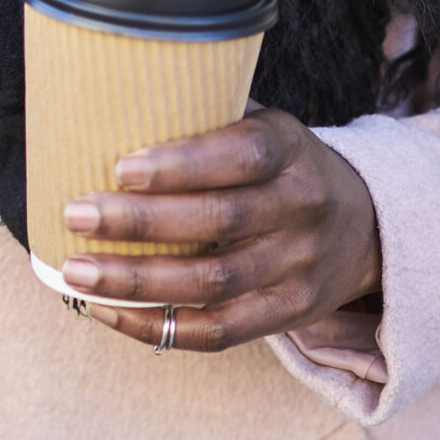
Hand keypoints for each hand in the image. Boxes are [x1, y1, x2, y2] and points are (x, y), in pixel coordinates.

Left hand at [59, 108, 380, 352]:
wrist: (364, 226)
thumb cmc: (276, 167)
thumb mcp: (260, 127)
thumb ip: (202, 118)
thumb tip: (102, 107)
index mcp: (291, 149)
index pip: (243, 154)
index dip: (182, 163)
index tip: (120, 167)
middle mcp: (302, 207)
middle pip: (220, 221)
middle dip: (140, 221)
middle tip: (75, 213)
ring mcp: (299, 266)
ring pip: (213, 283)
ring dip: (136, 280)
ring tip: (76, 270)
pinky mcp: (289, 313)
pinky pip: (217, 332)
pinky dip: (155, 325)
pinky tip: (104, 310)